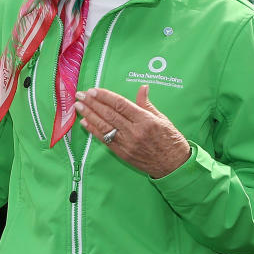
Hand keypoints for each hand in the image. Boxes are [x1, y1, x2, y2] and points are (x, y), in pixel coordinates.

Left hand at [74, 85, 190, 178]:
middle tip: (80, 94)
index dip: (105, 96)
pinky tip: (85, 122)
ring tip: (78, 106)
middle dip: (92, 103)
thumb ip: (147, 104)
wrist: (175, 166)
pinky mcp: (123, 154)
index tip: (93, 90)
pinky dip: (94, 130)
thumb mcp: (162, 119)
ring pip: (104, 126)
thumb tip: (142, 87)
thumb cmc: (171, 140)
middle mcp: (135, 132)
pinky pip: (105, 140)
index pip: (120, 104)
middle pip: (109, 114)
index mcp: (145, 120)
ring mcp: (127, 144)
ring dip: (89, 115)